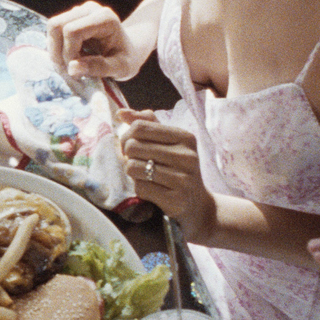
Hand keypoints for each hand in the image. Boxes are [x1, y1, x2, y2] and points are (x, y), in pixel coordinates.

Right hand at [49, 1, 138, 80]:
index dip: (69, 53)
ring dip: (55, 50)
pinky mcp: (71, 16)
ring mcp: (79, 10)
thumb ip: (98, 67)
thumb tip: (71, 68)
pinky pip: (53, 30)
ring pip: (52, 26)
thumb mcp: (120, 68)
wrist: (128, 48)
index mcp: (105, 18)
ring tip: (69, 64)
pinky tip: (70, 57)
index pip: (72, 31)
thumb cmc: (126, 59)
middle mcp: (90, 9)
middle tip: (70, 69)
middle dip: (58, 51)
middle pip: (57, 25)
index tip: (78, 71)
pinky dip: (56, 47)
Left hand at [118, 108, 216, 239]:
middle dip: (127, 156)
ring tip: (145, 177)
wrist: (198, 207)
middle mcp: (187, 156)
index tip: (131, 147)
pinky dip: (140, 189)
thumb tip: (121, 112)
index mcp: (185, 137)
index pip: (140, 126)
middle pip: (133, 146)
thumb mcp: (169, 144)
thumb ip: (147, 125)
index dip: (126, 137)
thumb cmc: (178, 171)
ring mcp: (183, 178)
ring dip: (133, 174)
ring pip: (133, 167)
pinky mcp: (176, 200)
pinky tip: (152, 191)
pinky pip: (140, 188)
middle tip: (136, 163)